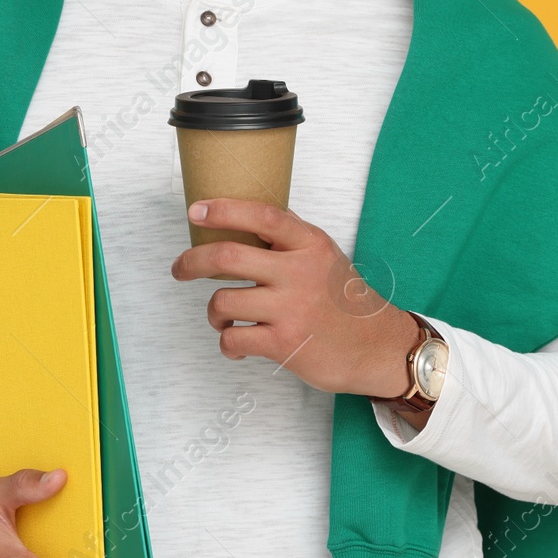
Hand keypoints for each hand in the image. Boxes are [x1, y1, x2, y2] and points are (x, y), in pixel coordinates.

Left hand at [170, 198, 423, 398]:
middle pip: (227, 256)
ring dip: (213, 313)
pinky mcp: (284, 343)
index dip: (223, 209)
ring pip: (223, 302)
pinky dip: (227, 342)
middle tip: (180, 269)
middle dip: (192, 262)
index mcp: (310, 244)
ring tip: (223, 318)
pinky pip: (233, 338)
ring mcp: (291, 309)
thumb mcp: (324, 257)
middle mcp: (300, 272)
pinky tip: (237, 343)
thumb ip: (289, 238)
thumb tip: (242, 216)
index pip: (262, 215)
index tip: (196, 210)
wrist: (377, 347)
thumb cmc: (343, 301)